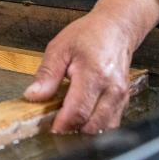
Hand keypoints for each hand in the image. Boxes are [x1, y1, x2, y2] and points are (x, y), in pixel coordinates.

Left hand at [23, 10, 134, 133]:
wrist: (115, 28)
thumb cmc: (88, 35)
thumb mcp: (59, 48)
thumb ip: (46, 74)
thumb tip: (33, 96)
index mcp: (94, 74)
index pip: (78, 111)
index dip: (62, 124)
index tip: (49, 128)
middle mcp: (112, 88)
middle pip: (92, 125)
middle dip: (73, 130)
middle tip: (56, 125)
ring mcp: (121, 96)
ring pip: (104, 128)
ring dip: (85, 130)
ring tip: (68, 120)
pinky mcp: (124, 101)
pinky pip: (111, 123)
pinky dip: (95, 125)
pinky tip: (82, 116)